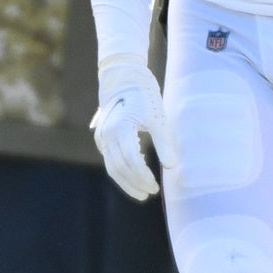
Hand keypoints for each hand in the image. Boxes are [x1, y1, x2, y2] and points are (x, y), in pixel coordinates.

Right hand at [92, 54, 177, 201]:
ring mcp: (101, 137)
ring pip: (111, 167)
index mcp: (121, 129)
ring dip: (126, 182)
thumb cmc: (144, 97)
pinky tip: (135, 177)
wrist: (123, 80)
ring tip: (142, 192)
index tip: (156, 186)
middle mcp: (106, 135)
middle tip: (151, 193)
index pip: (132, 161)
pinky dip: (121, 172)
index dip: (144, 177)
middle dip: (135, 183)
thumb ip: (164, 143)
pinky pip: (110, 161)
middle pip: (119, 168)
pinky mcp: (102, 139)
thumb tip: (171, 167)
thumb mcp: (158, 118)